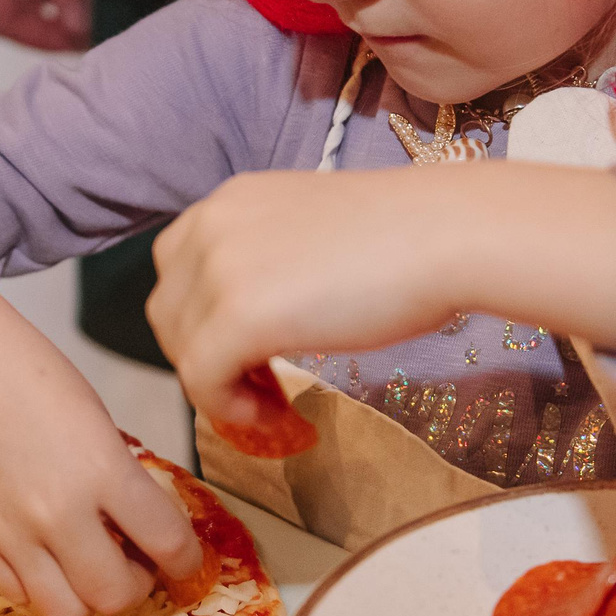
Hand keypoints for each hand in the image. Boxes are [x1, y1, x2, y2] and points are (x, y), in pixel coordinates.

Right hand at [0, 259, 199, 615]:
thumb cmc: (32, 377)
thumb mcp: (98, 422)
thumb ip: (121, 480)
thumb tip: (144, 530)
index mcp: (103, 469)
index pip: (167, 543)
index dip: (186, 561)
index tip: (185, 562)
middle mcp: (58, 512)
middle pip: (115, 594)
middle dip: (136, 584)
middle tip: (134, 561)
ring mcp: (12, 533)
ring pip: (66, 611)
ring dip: (87, 597)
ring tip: (88, 567)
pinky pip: (18, 595)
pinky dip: (42, 588)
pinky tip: (48, 561)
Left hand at [149, 169, 463, 427]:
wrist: (446, 235)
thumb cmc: (405, 238)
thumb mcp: (309, 235)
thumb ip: (267, 262)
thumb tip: (253, 318)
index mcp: (228, 201)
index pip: (177, 272)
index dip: (204, 322)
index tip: (250, 352)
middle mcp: (209, 225)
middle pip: (169, 313)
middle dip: (206, 357)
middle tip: (260, 387)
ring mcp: (217, 269)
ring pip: (181, 350)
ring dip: (219, 387)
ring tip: (272, 405)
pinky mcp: (236, 317)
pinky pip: (201, 380)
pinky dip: (229, 409)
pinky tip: (275, 415)